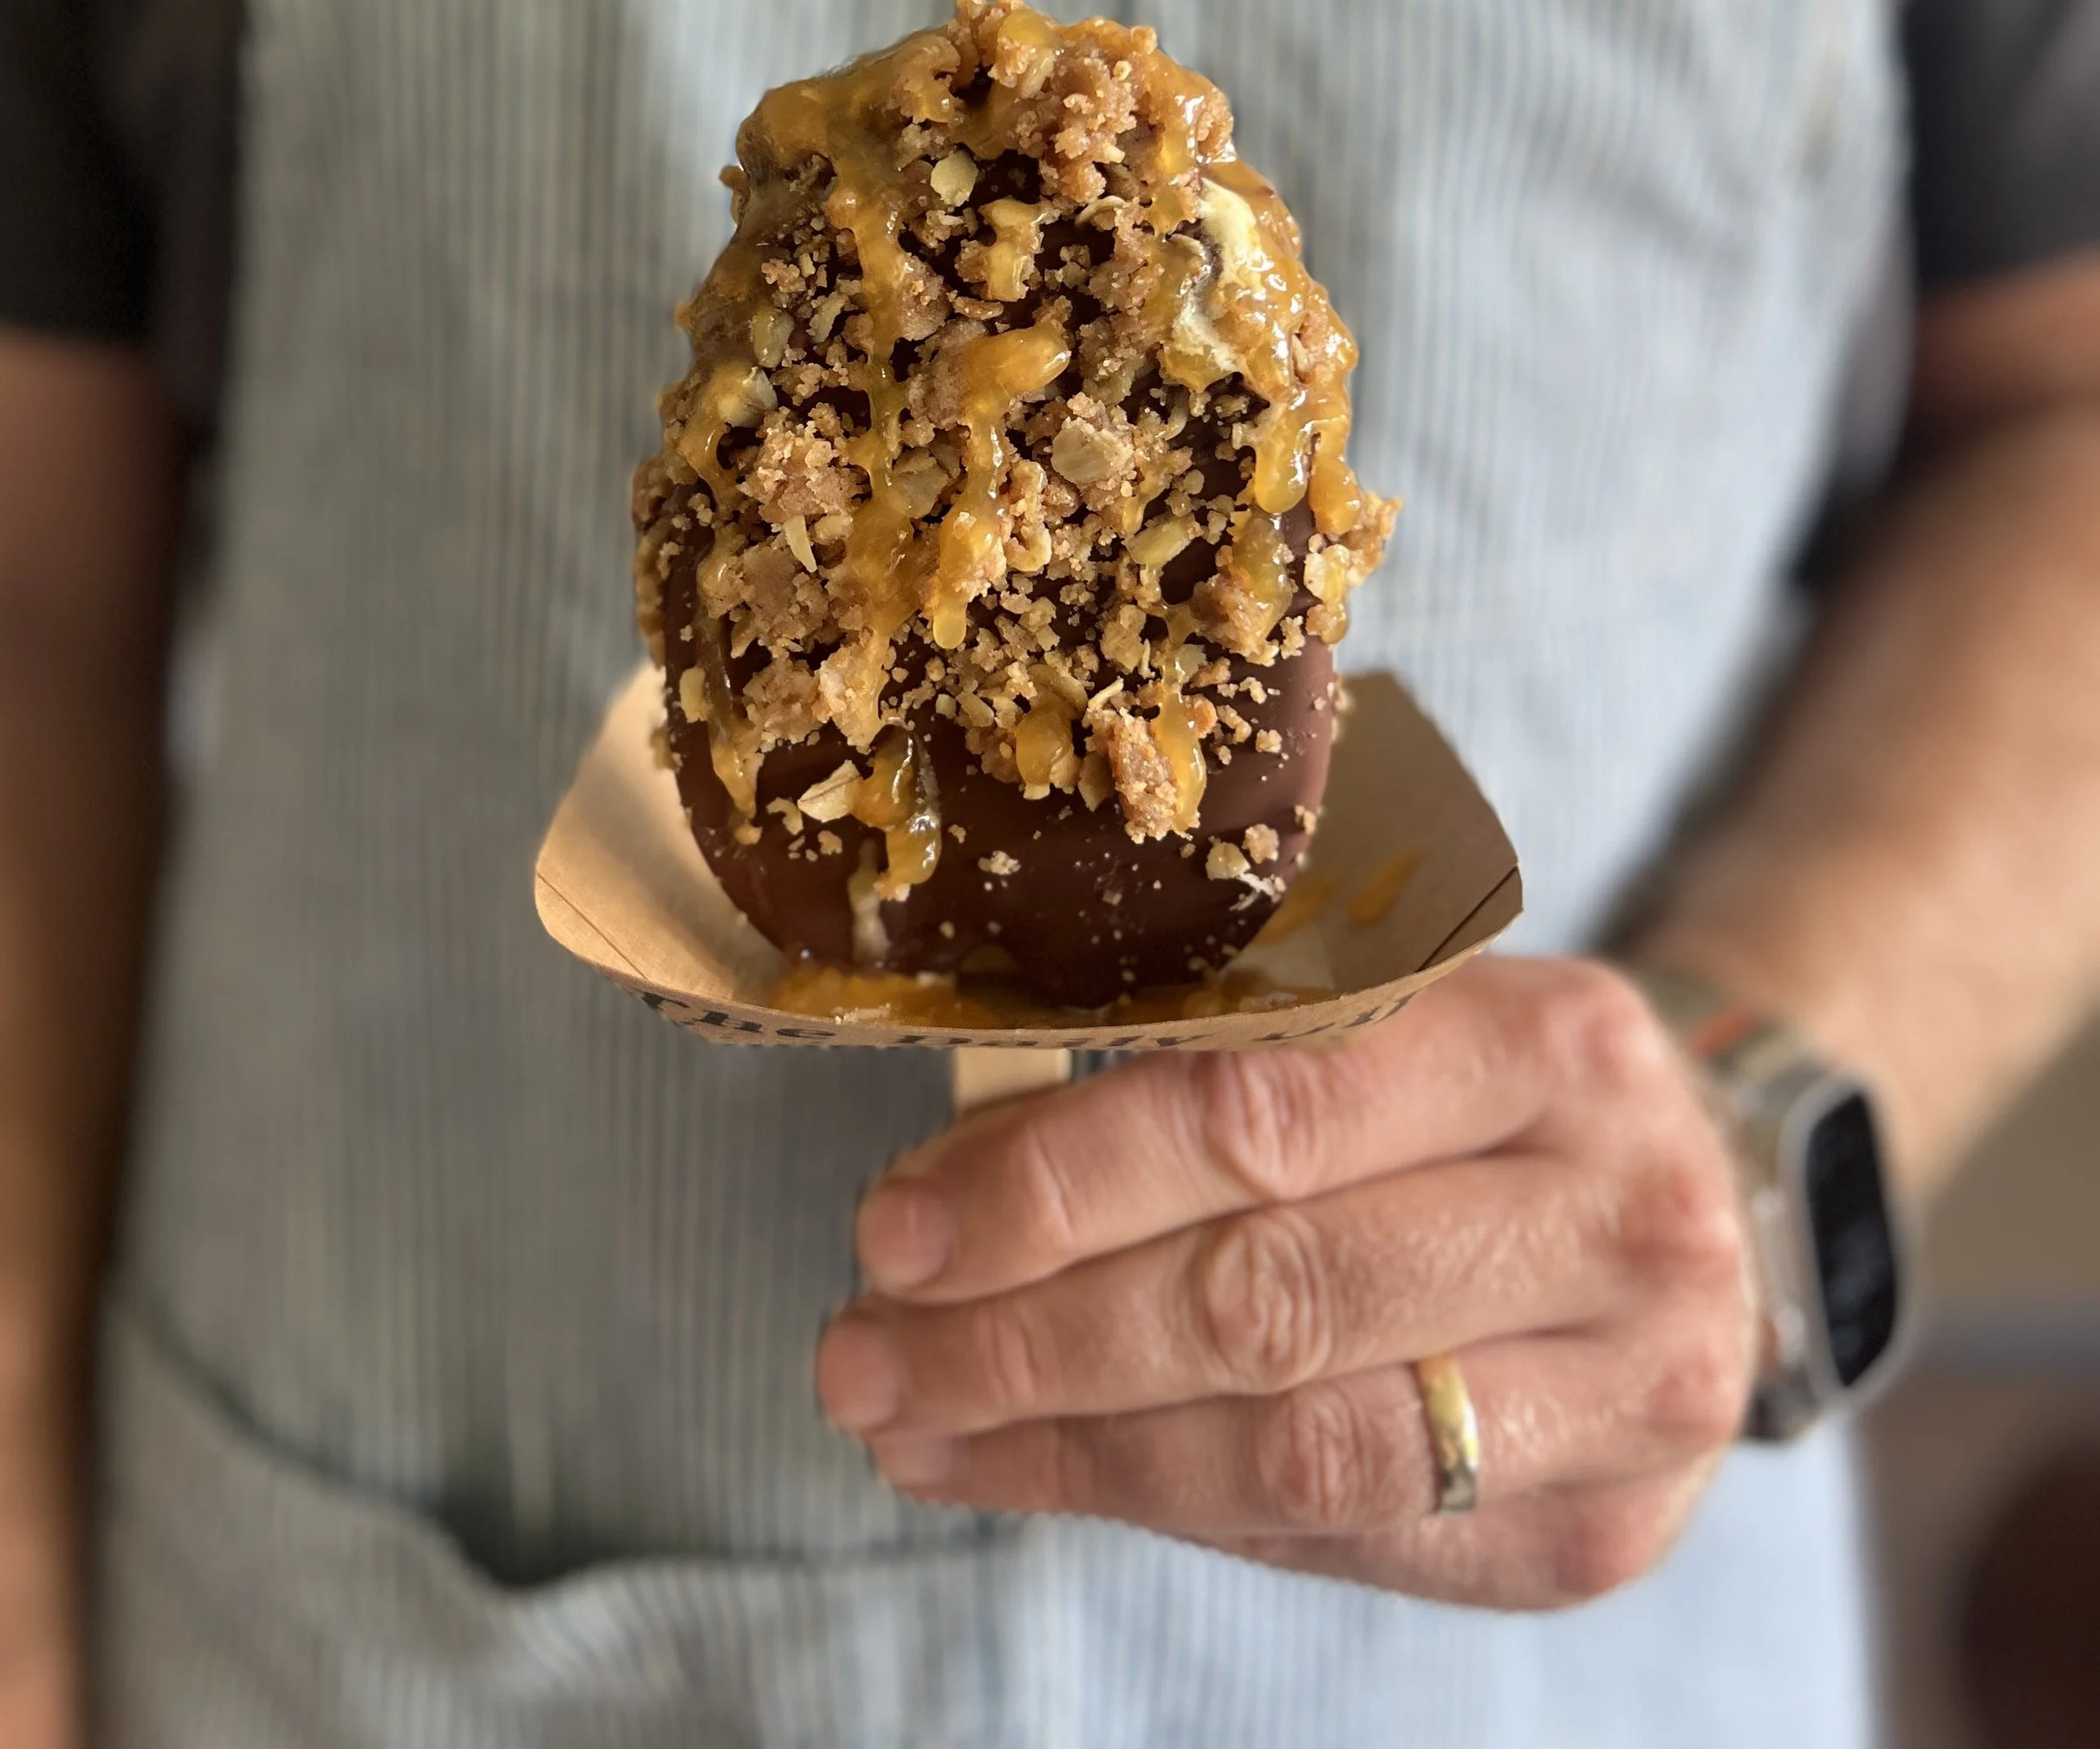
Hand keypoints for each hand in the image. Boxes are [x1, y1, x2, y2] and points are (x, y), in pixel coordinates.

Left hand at [816, 958, 1757, 1609]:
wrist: (1697, 1205)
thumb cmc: (1479, 1094)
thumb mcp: (1384, 1021)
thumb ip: (1208, 1080)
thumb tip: (955, 1187)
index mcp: (1548, 1036)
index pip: (1265, 1110)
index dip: (1062, 1179)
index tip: (898, 1225)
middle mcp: (1617, 1210)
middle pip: (1270, 1293)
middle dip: (1031, 1333)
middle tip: (864, 1349)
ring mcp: (1633, 1390)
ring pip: (1298, 1444)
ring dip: (1071, 1443)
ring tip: (914, 1425)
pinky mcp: (1595, 1532)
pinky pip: (1342, 1540)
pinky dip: (1169, 1508)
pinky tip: (1044, 1473)